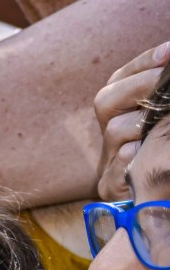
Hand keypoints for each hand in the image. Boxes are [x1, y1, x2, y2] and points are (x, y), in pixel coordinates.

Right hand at [95, 41, 169, 201]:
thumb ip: (161, 99)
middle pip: (106, 100)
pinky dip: (132, 159)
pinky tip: (143, 151)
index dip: (146, 63)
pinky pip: (117, 170)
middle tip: (166, 79)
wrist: (157, 206)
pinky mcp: (110, 188)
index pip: (122, 77)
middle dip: (140, 86)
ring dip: (142, 123)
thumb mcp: (159, 119)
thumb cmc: (164, 151)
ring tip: (161, 121)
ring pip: (115, 131)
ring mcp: (108, 161)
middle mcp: (109, 132)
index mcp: (120, 111)